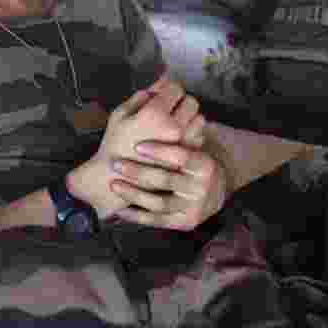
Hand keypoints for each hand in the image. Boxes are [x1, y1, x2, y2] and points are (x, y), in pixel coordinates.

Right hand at [67, 73, 217, 225]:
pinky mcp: (188, 158)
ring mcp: (183, 144)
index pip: (176, 88)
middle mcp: (174, 127)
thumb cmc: (114, 142)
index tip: (162, 94)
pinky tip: (176, 137)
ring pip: (199, 118)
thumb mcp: (120, 113)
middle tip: (169, 107)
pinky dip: (191, 133)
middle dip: (181, 101)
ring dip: (189, 117)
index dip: (168, 88)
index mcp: (155, 114)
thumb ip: (142, 95)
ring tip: (173, 122)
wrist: (115, 177)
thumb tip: (162, 81)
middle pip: (191, 102)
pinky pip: (199, 137)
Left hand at [109, 140, 227, 231]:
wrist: (213, 192)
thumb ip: (179, 132)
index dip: (159, 151)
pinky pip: (156, 221)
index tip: (137, 146)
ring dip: (134, 194)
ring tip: (114, 185)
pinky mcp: (183, 223)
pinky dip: (136, 216)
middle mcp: (201, 188)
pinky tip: (120, 209)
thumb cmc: (194, 162)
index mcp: (204, 165)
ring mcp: (193, 208)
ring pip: (159, 203)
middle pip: (167, 180)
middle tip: (116, 164)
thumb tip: (154, 104)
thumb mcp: (193, 146)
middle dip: (139, 172)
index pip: (181, 156)